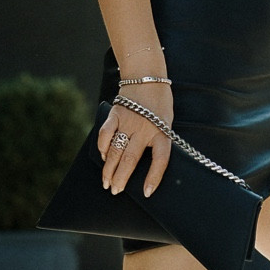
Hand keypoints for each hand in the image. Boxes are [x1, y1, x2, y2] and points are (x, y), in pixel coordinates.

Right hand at [99, 81, 172, 196]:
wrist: (147, 76)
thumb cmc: (159, 103)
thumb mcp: (166, 122)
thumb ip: (157, 140)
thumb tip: (143, 164)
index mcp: (162, 132)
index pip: (160, 160)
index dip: (153, 178)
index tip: (146, 193)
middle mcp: (145, 128)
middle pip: (130, 159)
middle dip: (121, 179)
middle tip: (115, 191)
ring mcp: (128, 121)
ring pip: (115, 150)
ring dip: (109, 169)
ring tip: (106, 182)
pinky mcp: (115, 113)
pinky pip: (105, 134)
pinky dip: (102, 147)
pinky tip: (103, 156)